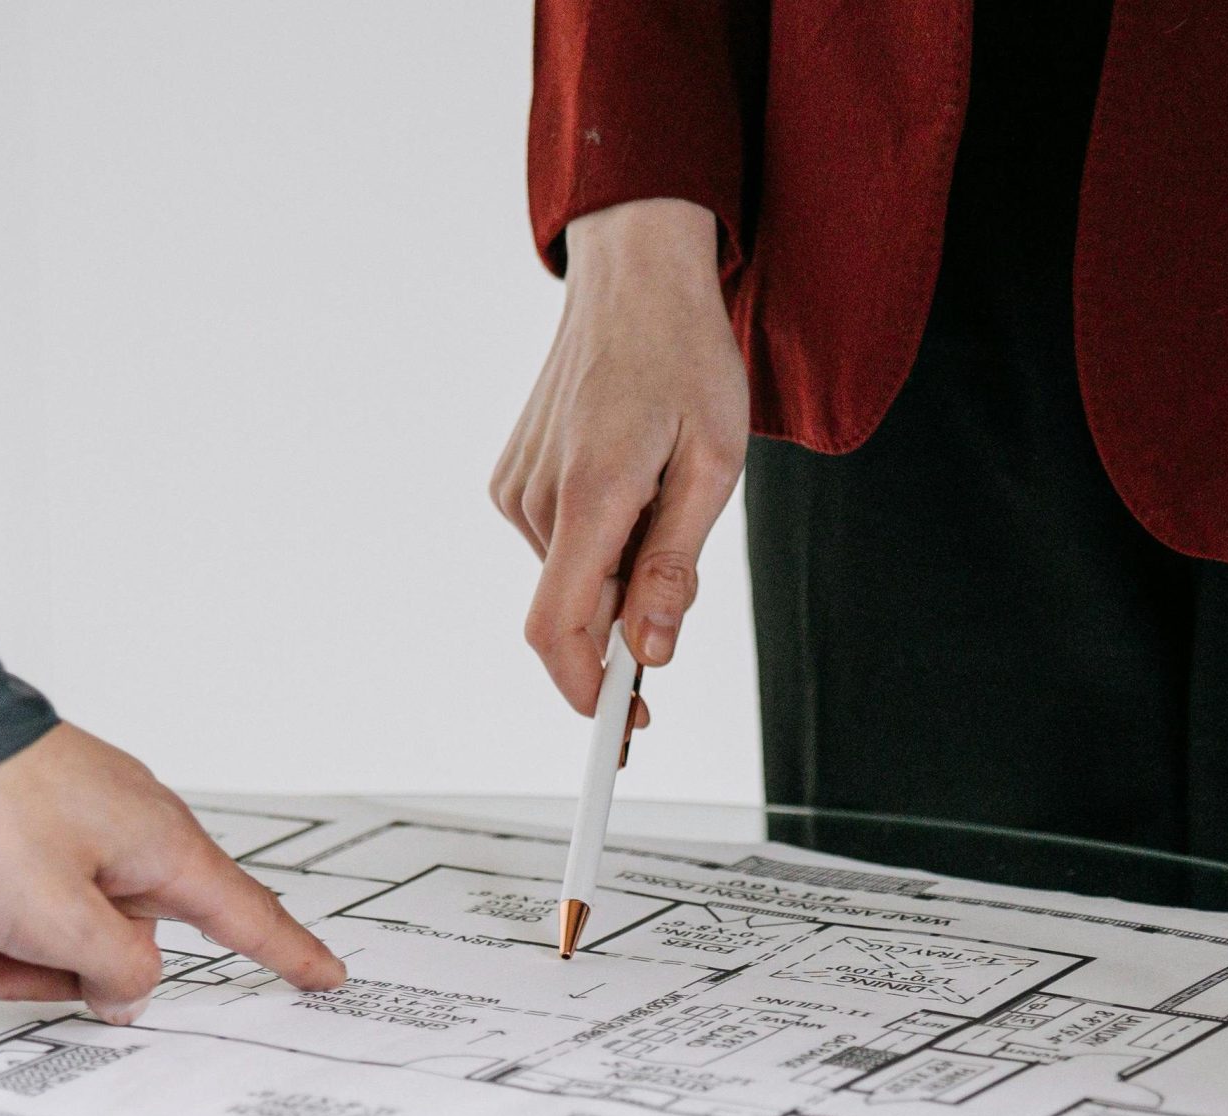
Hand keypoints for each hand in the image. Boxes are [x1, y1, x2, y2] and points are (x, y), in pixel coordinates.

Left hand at [0, 723, 343, 1020]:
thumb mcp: (58, 921)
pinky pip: (22, 880)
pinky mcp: (32, 806)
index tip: (326, 975)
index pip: (246, 917)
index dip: (288, 954)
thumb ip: (114, 971)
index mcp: (164, 851)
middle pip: (119, 938)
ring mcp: (80, 814)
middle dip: (43, 970)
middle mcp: (133, 829)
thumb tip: (129, 987)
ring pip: (58, 915)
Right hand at [493, 197, 748, 712]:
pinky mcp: (514, 480)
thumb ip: (675, 565)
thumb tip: (652, 651)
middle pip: (574, 615)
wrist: (634, 273)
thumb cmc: (685, 358)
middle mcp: (536, 497)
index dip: (586, 695)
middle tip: (672, 616)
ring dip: (616, 578)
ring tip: (660, 504)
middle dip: (622, 632)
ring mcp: (517, 488)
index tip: (621, 729)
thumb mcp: (713, 465)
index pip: (560, 631)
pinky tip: (629, 488)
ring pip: (570, 582)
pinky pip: (558, 547)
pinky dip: (597, 547)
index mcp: (589, 495)